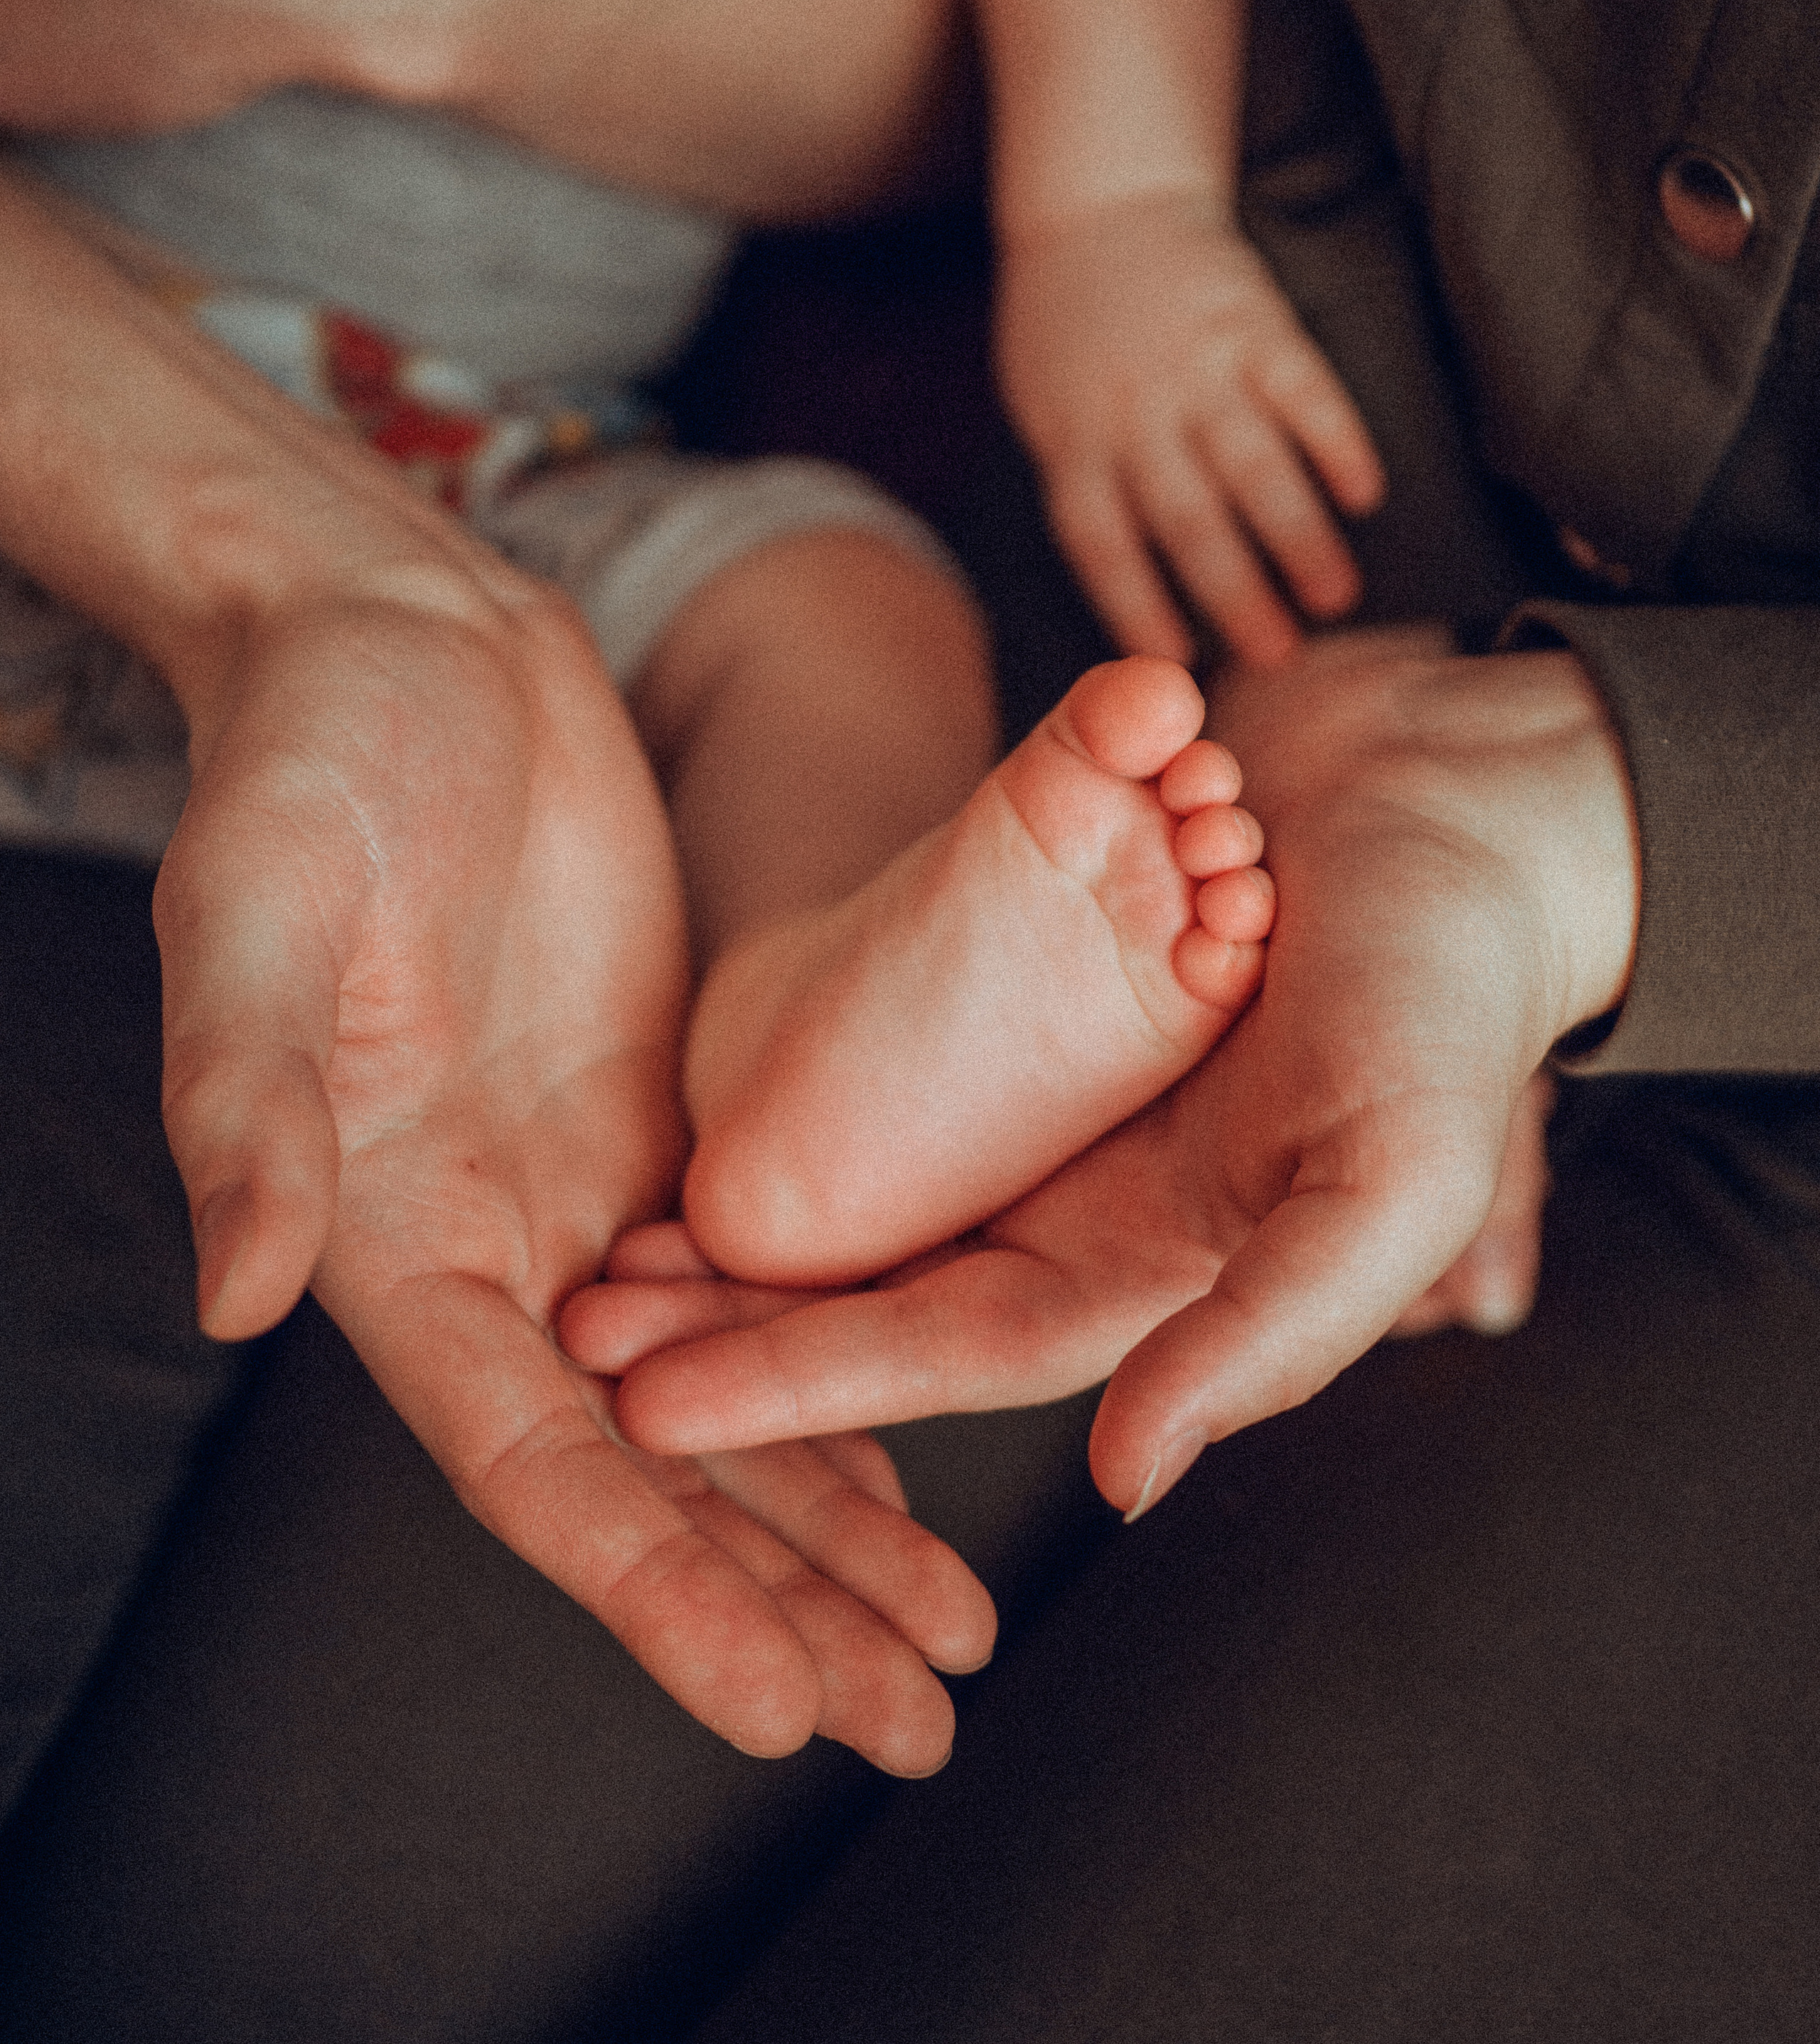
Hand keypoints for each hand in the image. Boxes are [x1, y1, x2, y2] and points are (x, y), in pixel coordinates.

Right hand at [155, 569, 991, 1771]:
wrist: (404, 645)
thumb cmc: (307, 764)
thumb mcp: (255, 913)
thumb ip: (248, 1104)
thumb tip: (235, 1289)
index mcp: (391, 1236)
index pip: (532, 1456)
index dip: (650, 1586)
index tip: (775, 1706)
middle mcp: (497, 1246)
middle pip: (648, 1473)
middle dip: (776, 1607)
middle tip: (915, 1727)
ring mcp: (589, 1192)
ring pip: (724, 1401)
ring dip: (833, 1529)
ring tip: (947, 1649)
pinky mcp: (666, 1122)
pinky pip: (765, 1285)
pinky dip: (838, 1381)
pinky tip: (917, 1468)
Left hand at [570, 630, 1635, 1514]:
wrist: (1463, 801)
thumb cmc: (1450, 994)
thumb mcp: (1392, 1178)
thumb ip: (1267, 1334)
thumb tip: (1120, 1485)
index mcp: (1158, 1256)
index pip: (948, 1345)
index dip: (801, 1379)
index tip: (645, 1406)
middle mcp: (1089, 1187)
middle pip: (884, 1275)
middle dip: (735, 1315)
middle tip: (576, 1327)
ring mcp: (1055, 1085)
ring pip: (872, 1175)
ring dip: (746, 1211)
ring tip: (610, 1230)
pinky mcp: (1032, 973)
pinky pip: (892, 1040)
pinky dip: (797, 1073)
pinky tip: (703, 1085)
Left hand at [996, 191, 1384, 668]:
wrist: (1100, 207)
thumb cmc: (1068, 332)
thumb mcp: (1046, 412)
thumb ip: (1087, 484)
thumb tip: (1133, 591)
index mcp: (1075, 440)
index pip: (1101, 541)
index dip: (1137, 605)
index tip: (1176, 662)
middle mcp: (1136, 409)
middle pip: (1187, 517)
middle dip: (1236, 592)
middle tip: (1282, 655)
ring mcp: (1199, 364)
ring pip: (1253, 463)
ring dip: (1298, 536)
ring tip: (1338, 598)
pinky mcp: (1255, 322)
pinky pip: (1303, 389)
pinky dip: (1337, 441)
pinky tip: (1367, 494)